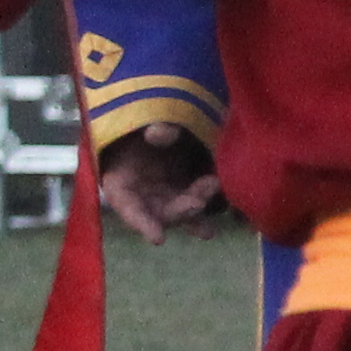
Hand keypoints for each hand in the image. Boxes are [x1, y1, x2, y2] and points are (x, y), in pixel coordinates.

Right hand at [95, 128, 230, 242]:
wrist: (163, 112)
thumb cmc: (139, 119)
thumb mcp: (140, 120)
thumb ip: (150, 126)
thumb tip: (158, 134)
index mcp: (121, 181)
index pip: (126, 206)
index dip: (141, 223)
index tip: (158, 238)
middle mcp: (147, 194)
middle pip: (163, 212)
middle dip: (181, 211)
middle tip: (198, 202)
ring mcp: (172, 192)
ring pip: (187, 209)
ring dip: (201, 208)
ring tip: (214, 186)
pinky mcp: (194, 186)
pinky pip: (208, 199)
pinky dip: (218, 199)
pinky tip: (228, 193)